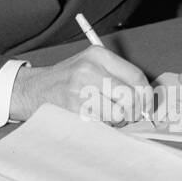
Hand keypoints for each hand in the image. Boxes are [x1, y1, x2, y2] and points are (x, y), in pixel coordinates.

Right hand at [9, 47, 152, 124]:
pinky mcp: (74, 109)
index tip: (146, 105)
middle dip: (135, 111)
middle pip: (130, 97)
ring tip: (108, 115)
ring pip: (118, 113)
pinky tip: (95, 117)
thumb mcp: (91, 65)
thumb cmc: (68, 80)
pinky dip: (104, 125)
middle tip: (130, 115)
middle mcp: (90, 69)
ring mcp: (81, 90)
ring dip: (117, 120)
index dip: (146, 95)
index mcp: (98, 55)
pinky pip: (103, 123)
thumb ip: (118, 76)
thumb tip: (145, 99)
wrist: (35, 89)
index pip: (137, 76)